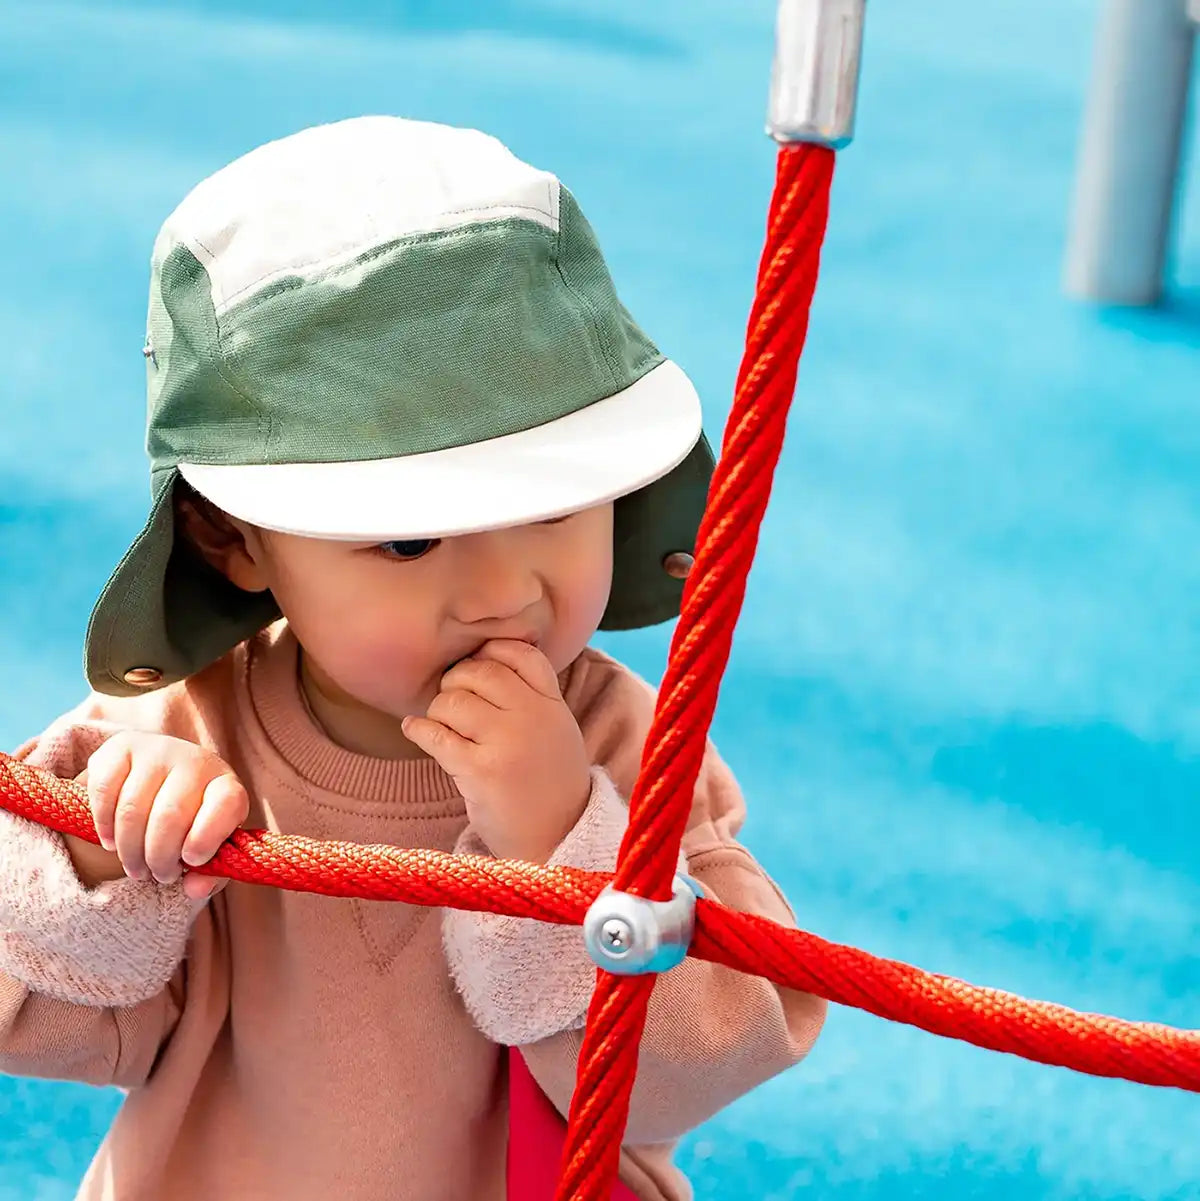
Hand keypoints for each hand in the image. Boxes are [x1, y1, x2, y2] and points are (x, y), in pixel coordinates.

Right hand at [65, 732, 248, 899]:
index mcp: (225, 784)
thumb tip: (195, 888)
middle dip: (159, 858)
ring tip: (136, 867)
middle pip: (170, 815)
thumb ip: (211, 873)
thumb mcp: (210, 847)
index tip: (191, 861)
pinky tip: (111, 842)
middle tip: (156, 875)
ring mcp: (157, 749)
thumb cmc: (192, 821)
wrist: (163, 778)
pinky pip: (104, 791)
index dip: (208, 837)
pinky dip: (103, 826)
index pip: (227, 803)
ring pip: (132, 809)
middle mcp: (195, 760)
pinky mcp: (120, 747)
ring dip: (129, 850)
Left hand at [402, 640, 590, 862]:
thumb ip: (532, 694)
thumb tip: (483, 654)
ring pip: (452, 702)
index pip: (520, 654)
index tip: (478, 666)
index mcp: (552, 703)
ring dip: (438, 711)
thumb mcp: (557, 729)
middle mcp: (533, 717)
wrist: (556, 838)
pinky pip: (435, 735)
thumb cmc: (549, 781)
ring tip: (443, 726)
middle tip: (453, 700)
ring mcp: (506, 743)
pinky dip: (418, 729)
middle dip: (456, 682)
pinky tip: (416, 730)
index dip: (491, 653)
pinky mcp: (479, 771)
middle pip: (478, 672)